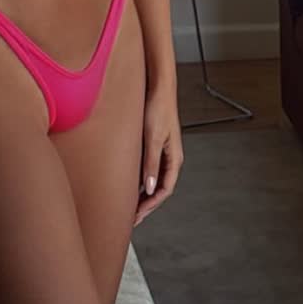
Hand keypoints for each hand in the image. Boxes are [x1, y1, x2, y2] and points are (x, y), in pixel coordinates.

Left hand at [133, 83, 182, 225]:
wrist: (158, 86)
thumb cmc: (158, 108)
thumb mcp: (153, 138)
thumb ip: (151, 163)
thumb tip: (148, 189)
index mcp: (174, 158)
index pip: (164, 190)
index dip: (151, 205)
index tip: (137, 216)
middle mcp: (170, 157)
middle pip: (159, 187)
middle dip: (146, 204)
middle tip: (131, 218)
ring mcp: (162, 151)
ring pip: (153, 179)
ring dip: (143, 192)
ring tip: (128, 204)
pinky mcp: (154, 144)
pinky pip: (148, 168)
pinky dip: (140, 178)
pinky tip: (128, 183)